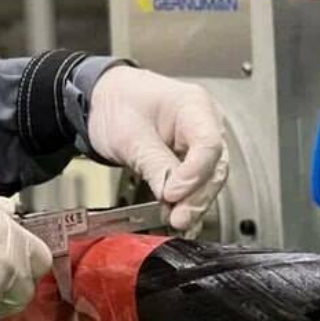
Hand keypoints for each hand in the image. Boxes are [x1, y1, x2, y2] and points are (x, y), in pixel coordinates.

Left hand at [86, 66, 228, 233]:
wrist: (105, 99)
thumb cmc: (118, 103)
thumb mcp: (130, 135)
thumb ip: (153, 165)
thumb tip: (170, 198)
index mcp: (194, 104)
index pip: (208, 144)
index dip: (194, 174)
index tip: (172, 194)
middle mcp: (205, 123)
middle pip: (214, 166)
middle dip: (197, 196)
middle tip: (178, 218)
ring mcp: (200, 142)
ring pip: (209, 180)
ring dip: (194, 203)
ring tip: (176, 221)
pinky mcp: (191, 160)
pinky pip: (196, 184)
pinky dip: (187, 202)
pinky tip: (179, 218)